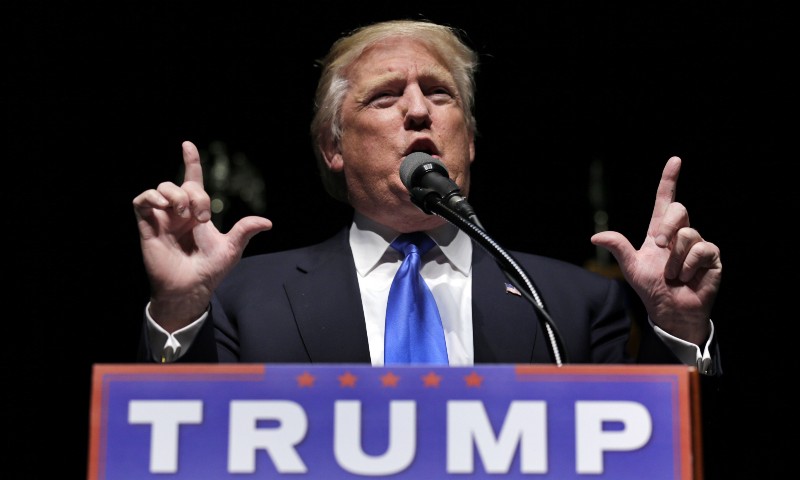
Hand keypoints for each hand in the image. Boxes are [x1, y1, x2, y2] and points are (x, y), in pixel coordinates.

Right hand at [132, 141, 272, 330]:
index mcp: (197, 212)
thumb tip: (267, 222)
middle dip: (193, 194)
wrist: (191, 287)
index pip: (193, 180)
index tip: (188, 145)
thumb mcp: (231, 248)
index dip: (191, 162)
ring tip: (184, 215)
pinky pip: (141, 201)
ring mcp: (162, 218)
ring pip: (162, 188)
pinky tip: (164, 207)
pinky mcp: (147, 226)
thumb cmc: (210, 269)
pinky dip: (152, 197)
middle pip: (180, 184)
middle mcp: (178, 212)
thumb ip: (245, 230)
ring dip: (175, 195)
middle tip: (202, 217)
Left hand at [590, 157, 721, 345]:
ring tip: (673, 275)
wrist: (670, 311)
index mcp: (659, 232)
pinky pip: (701, 249)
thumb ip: (618, 248)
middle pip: (678, 210)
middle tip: (658, 246)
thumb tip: (595, 237)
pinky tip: (687, 277)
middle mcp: (680, 234)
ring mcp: (697, 244)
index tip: (675, 160)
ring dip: (675, 258)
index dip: (669, 180)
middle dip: (667, 227)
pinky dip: (688, 265)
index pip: (665, 200)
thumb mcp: (631, 268)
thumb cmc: (651, 289)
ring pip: (688, 234)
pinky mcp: (711, 256)